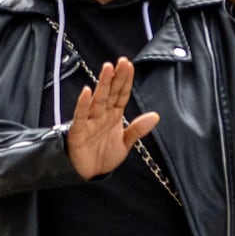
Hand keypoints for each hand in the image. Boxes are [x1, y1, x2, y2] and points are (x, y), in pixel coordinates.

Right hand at [65, 58, 160, 180]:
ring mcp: (90, 122)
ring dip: (102, 85)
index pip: (121, 94)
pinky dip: (83, 104)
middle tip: (121, 61)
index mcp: (113, 115)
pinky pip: (81, 116)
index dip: (125, 81)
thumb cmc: (103, 155)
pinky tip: (86, 92)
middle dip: (116, 77)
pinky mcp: (78, 131)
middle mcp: (102, 115)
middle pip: (110, 93)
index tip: (129, 65)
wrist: (87, 174)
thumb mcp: (124, 143)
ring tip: (107, 69)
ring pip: (97, 100)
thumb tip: (156, 115)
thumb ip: (137, 129)